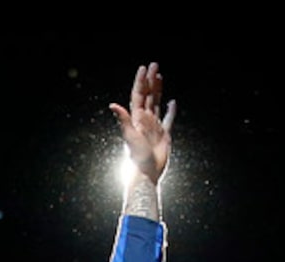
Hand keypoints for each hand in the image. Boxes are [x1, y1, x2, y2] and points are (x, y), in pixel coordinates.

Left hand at [110, 63, 174, 184]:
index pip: (138, 95)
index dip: (141, 81)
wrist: (147, 173)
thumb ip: (123, 119)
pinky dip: (171, 111)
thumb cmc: (137, 156)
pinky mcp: (164, 135)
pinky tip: (172, 102)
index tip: (144, 68)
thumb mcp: (130, 136)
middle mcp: (145, 120)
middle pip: (148, 95)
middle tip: (154, 65)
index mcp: (137, 118)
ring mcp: (154, 127)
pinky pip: (168, 119)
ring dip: (158, 90)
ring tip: (160, 76)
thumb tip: (112, 104)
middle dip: (150, 80)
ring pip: (156, 103)